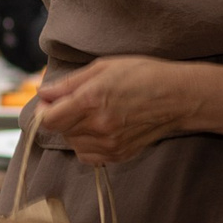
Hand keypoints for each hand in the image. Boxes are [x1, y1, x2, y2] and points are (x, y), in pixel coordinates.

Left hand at [35, 56, 196, 165]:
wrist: (178, 97)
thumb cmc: (144, 74)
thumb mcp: (104, 66)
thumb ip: (70, 83)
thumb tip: (44, 93)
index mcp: (91, 99)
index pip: (49, 119)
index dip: (45, 110)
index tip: (52, 101)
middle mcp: (97, 125)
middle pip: (60, 131)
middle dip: (62, 117)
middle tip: (79, 103)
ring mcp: (108, 144)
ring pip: (73, 144)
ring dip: (75, 131)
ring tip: (93, 115)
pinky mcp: (118, 155)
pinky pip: (88, 156)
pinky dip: (87, 145)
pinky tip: (100, 130)